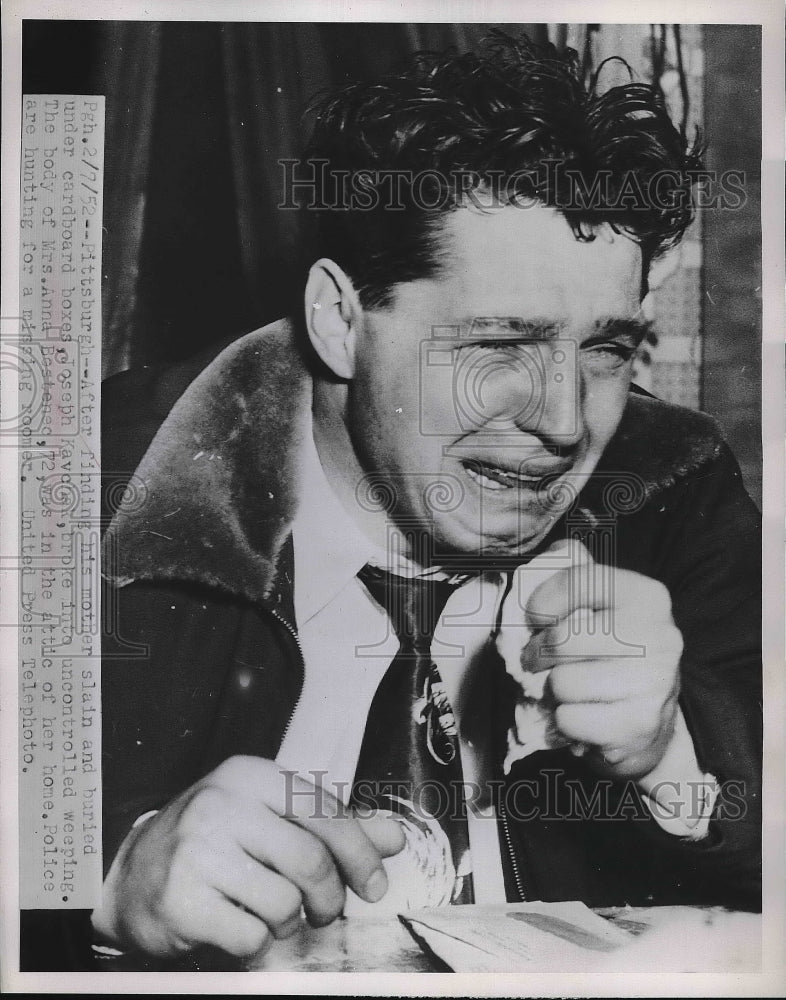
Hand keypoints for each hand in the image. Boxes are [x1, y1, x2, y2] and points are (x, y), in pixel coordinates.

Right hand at [91, 756, 404, 957]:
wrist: (134, 873)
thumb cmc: (216, 842)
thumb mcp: (270, 819)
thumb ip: (332, 827)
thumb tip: (394, 839)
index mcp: (251, 775)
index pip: (325, 812)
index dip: (360, 854)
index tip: (374, 885)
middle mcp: (222, 804)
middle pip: (311, 861)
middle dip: (329, 897)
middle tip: (324, 910)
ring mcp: (198, 851)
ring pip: (284, 902)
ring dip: (289, 921)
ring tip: (269, 913)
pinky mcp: (182, 899)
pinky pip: (251, 935)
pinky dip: (257, 943)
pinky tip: (239, 927)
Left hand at [522, 541, 682, 779]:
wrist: (654, 718)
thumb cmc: (617, 656)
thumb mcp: (606, 613)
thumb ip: (573, 597)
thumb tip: (527, 602)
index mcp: (647, 596)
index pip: (579, 583)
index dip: (543, 601)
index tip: (534, 618)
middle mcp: (658, 636)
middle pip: (562, 639)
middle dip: (538, 653)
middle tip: (536, 660)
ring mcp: (653, 682)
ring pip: (563, 682)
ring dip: (554, 691)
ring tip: (569, 690)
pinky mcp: (640, 723)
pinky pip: (569, 719)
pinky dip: (565, 721)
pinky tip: (582, 714)